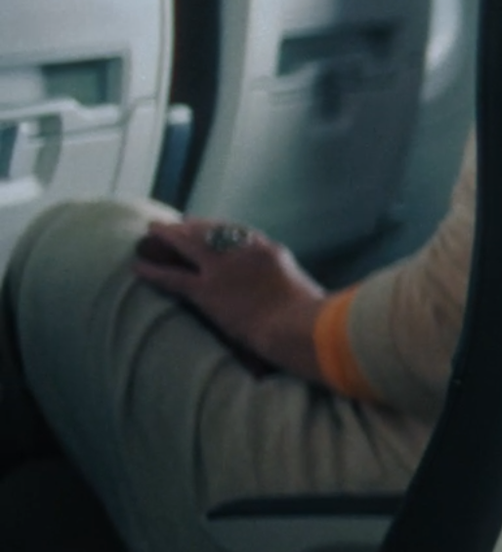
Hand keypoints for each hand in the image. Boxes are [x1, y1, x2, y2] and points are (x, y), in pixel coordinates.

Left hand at [131, 218, 327, 384]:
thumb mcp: (303, 293)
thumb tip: (286, 297)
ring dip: (168, 236)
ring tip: (152, 231)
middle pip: (211, 231)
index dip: (218, 228)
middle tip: (174, 223)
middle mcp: (244, 253)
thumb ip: (287, 288)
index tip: (207, 226)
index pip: (239, 233)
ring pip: (189, 245)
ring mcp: (224, 270)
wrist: (303, 328)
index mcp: (270, 252)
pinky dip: (153, 270)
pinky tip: (138, 265)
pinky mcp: (208, 291)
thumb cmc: (312, 320)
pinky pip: (174, 277)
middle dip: (191, 226)